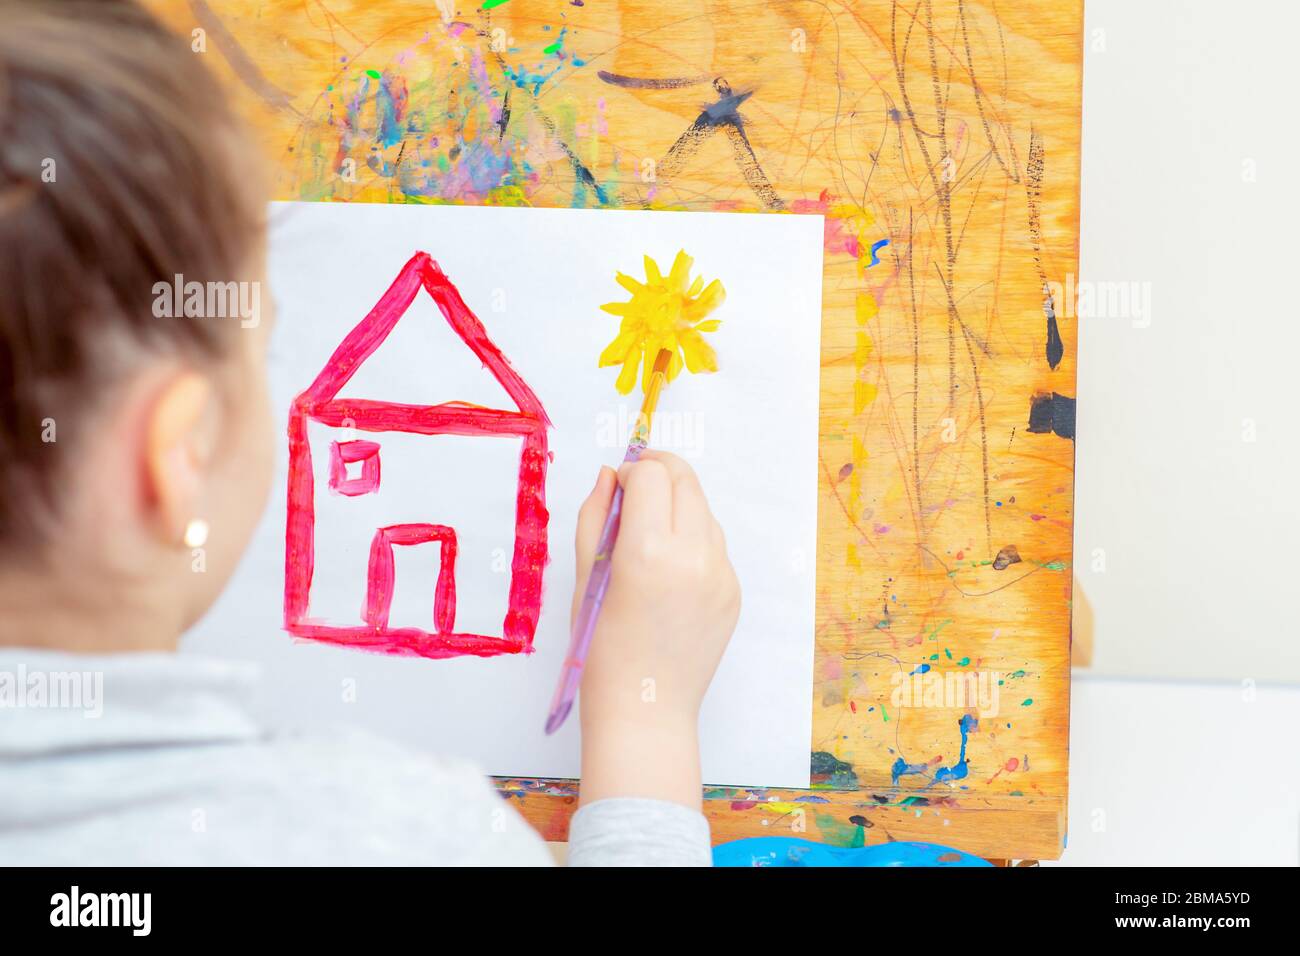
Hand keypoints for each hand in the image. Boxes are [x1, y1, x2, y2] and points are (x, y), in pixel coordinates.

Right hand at [572, 450, 740, 809]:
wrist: (644, 708)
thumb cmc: (601, 648)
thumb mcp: (586, 577)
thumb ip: (596, 516)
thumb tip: (611, 475)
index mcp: (648, 551)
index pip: (651, 475)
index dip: (632, 472)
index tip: (619, 487)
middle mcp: (693, 556)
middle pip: (685, 480)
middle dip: (660, 474)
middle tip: (637, 489)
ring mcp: (720, 574)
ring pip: (704, 510)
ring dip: (678, 506)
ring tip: (650, 537)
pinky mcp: (733, 592)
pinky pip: (715, 546)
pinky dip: (693, 541)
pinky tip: (669, 570)